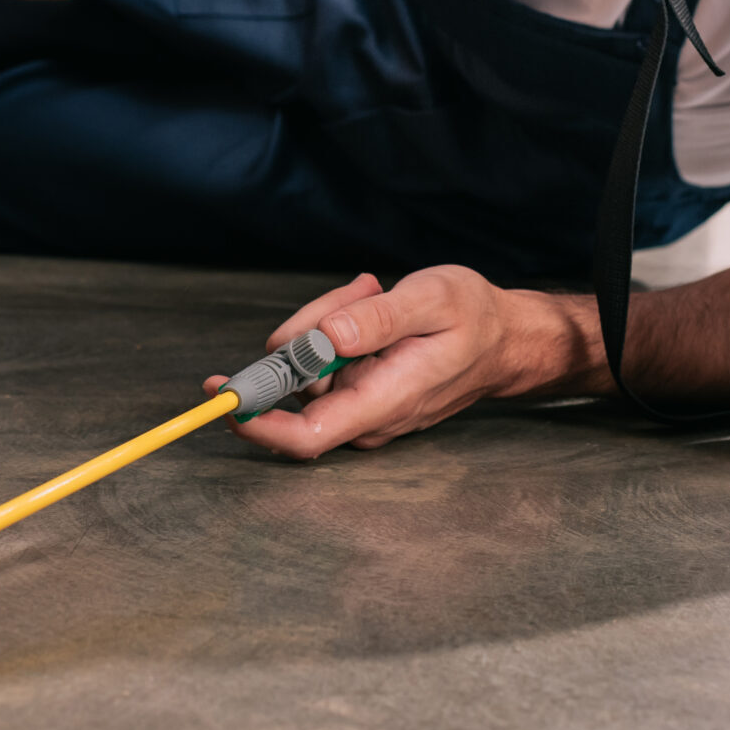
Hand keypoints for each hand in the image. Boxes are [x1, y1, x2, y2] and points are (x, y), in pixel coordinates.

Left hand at [203, 269, 599, 459]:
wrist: (505, 339)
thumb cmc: (474, 319)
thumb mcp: (430, 300)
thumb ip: (375, 319)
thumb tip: (321, 337)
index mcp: (383, 403)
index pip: (306, 436)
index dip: (257, 423)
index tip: (224, 395)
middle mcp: (366, 416)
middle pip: (299, 384)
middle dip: (310, 331)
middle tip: (361, 292)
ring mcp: (361, 407)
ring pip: (308, 363)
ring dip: (328, 321)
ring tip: (377, 295)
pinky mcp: (358, 392)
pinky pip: (322, 359)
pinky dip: (336, 328)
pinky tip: (373, 306)